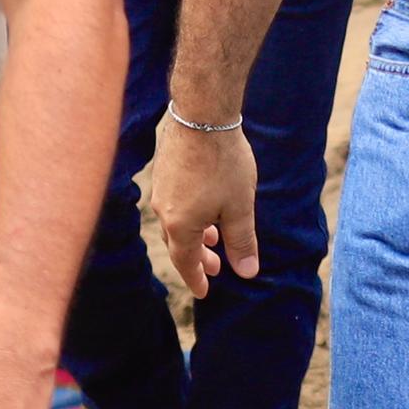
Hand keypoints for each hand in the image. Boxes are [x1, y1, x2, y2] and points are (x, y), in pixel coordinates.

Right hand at [144, 117, 258, 302]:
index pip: (185, 263)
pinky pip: (175, 204)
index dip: (196, 279)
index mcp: (180, 226)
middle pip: (179, 244)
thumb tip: (247, 272)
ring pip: (177, 223)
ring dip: (196, 235)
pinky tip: (207, 206)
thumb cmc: (224, 163)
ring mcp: (161, 190)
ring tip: (215, 238)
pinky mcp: (163, 171)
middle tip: (217, 267)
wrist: (202, 115)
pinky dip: (191, 215)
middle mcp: (164, 211)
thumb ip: (242, 242)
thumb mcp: (240, 207)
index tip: (204, 293)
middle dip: (199, 258)